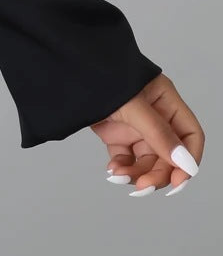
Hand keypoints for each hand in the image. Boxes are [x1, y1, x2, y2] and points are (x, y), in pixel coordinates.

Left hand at [91, 72, 203, 195]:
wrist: (66, 68)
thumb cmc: (101, 75)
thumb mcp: (132, 105)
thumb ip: (158, 133)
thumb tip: (184, 162)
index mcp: (166, 102)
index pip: (190, 136)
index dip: (188, 160)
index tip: (178, 181)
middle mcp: (154, 116)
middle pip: (169, 155)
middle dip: (157, 173)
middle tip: (142, 186)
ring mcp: (135, 126)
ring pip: (147, 160)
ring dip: (137, 173)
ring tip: (119, 176)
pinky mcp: (115, 133)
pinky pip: (125, 158)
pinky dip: (122, 167)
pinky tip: (113, 170)